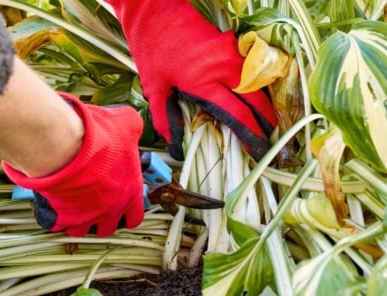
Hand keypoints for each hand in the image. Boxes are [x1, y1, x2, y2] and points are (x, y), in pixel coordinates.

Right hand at [3, 93, 143, 236]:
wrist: (66, 145)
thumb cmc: (99, 138)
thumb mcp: (127, 123)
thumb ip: (133, 126)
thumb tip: (133, 123)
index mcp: (130, 193)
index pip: (136, 217)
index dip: (128, 212)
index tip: (120, 205)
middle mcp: (110, 210)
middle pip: (108, 228)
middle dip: (102, 218)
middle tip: (94, 203)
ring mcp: (86, 216)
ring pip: (83, 230)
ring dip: (79, 220)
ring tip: (73, 204)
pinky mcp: (62, 217)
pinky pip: (57, 225)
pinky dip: (55, 217)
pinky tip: (54, 203)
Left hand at [106, 0, 276, 160]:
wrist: (156, 12)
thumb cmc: (152, 51)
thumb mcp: (153, 89)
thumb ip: (165, 120)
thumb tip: (174, 148)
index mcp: (204, 85)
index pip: (238, 116)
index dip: (251, 136)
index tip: (258, 151)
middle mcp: (224, 70)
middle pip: (257, 101)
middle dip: (268, 122)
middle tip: (272, 139)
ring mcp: (232, 54)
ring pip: (259, 84)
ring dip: (267, 104)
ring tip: (270, 123)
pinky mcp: (233, 43)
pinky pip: (253, 69)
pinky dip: (260, 86)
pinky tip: (259, 98)